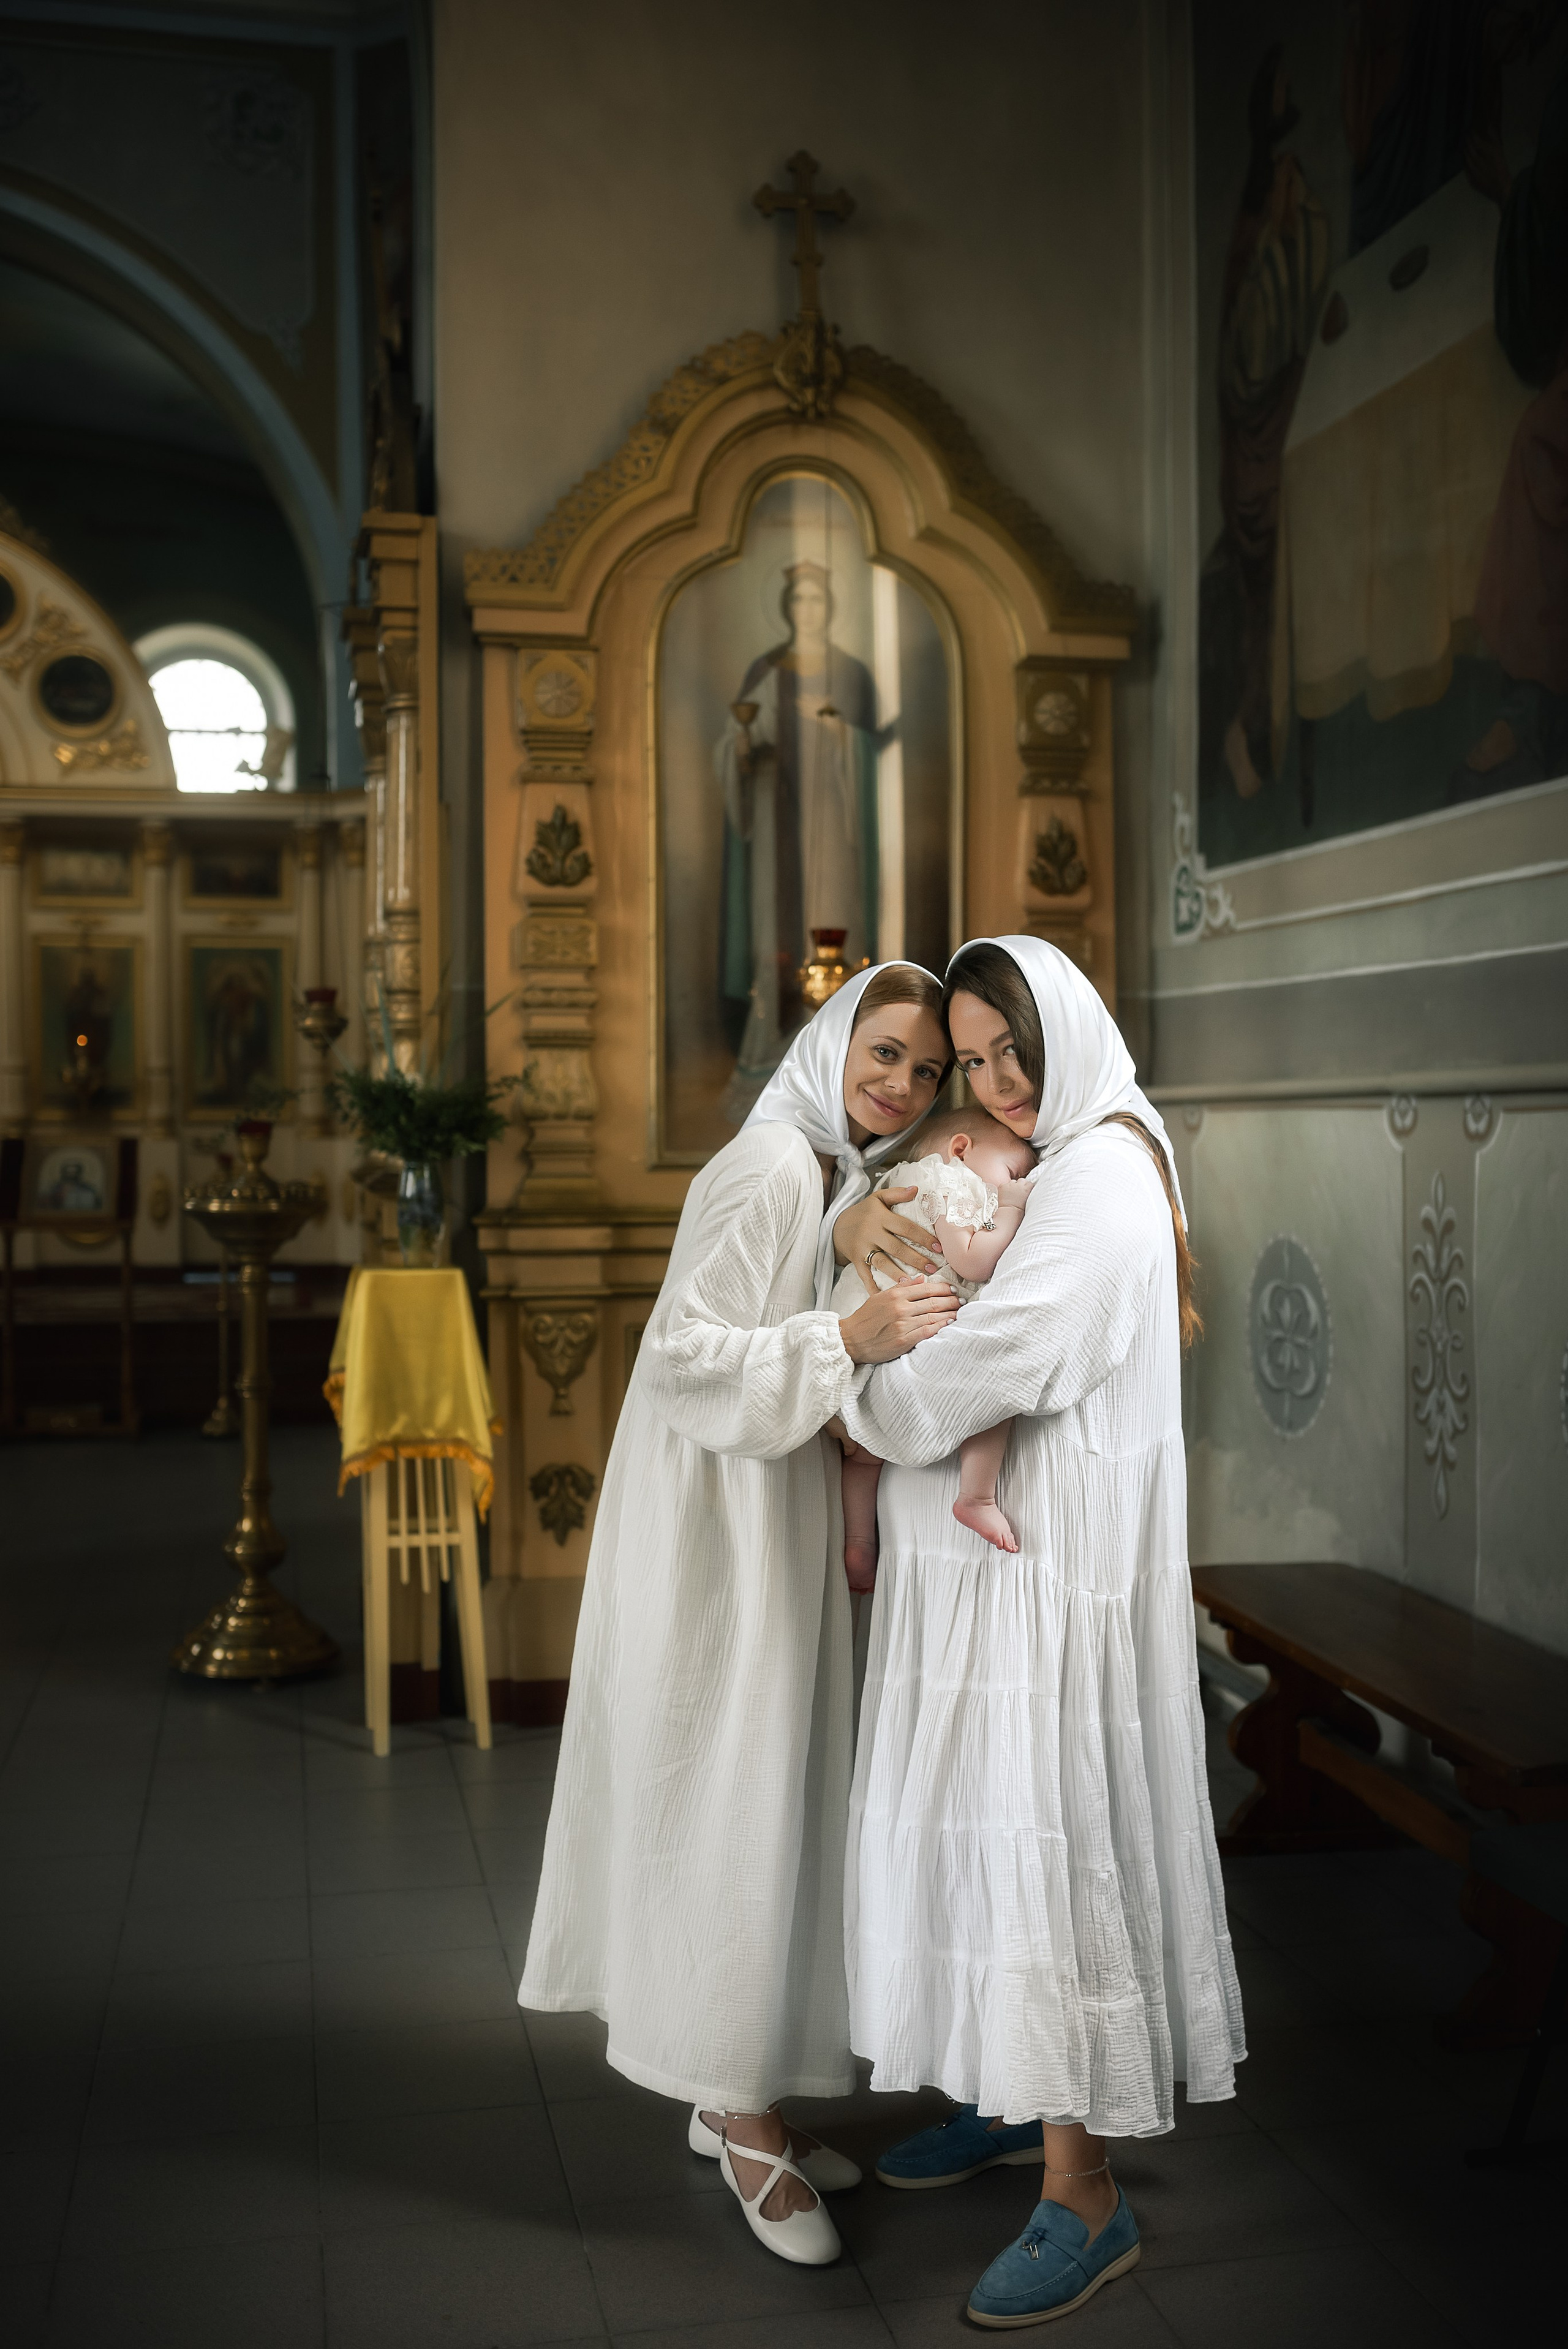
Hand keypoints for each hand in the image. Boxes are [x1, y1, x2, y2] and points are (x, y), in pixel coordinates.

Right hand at [834, 1187, 940, 1281]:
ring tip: (914, 1282)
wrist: (836, 1226)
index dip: (923, 1237)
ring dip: (898, 1274)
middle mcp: (872, 1232)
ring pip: (883, 1263)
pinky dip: (872, 1286)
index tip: (938, 1247)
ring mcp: (863, 1248)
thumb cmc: (864, 1212)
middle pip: (897, 1248)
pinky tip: (883, 1295)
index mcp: (881, 1217)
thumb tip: (916, 1189)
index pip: (905, 1227)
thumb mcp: (878, 1198)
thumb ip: (897, 1194)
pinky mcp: (856, 1260)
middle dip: (916, 1259)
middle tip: (933, 1268)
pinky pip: (865, 1275)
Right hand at [839, 1276, 958, 1363]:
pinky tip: (949, 1323)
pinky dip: (941, 1326)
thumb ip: (902, 1287)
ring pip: (934, 1316)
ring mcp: (903, 1324)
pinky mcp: (904, 1340)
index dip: (943, 1288)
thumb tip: (921, 1278)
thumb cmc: (865, 1318)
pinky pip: (928, 1331)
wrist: (851, 1339)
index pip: (926, 1288)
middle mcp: (901, 1308)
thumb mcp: (881, 1296)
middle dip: (951, 1300)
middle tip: (961, 1300)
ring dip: (950, 1313)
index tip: (952, 1289)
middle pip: (933, 1302)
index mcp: (896, 1294)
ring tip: (959, 1312)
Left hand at [993, 1176, 1035, 1209]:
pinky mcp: (1002, 1186)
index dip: (1027, 1188)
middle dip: (1020, 1185)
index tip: (1025, 1192)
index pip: (1029, 1183)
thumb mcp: (1030, 1201)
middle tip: (1018, 1193)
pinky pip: (1004, 1185)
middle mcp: (1020, 1184)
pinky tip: (1005, 1195)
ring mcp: (1010, 1185)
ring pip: (1012, 1182)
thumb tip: (1029, 1189)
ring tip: (1011, 1195)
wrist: (1009, 1214)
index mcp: (1028, 1188)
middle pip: (1021, 1180)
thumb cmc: (1021, 1211)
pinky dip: (1004, 1189)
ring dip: (1012, 1187)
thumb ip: (1030, 1193)